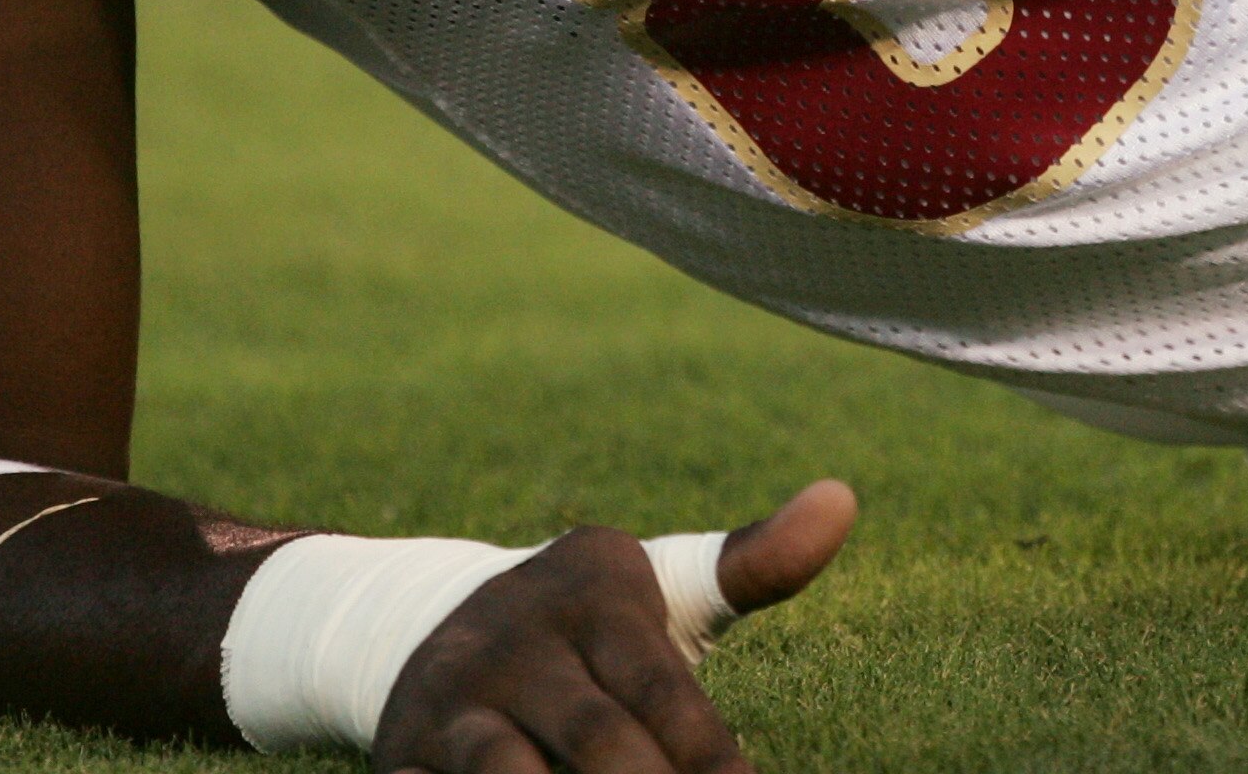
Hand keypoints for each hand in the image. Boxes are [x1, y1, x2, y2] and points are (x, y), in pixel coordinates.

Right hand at [371, 482, 857, 773]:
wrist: (427, 619)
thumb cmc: (587, 621)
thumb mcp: (662, 585)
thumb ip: (752, 563)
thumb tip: (844, 500)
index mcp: (591, 597)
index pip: (660, 686)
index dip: (706, 751)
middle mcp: (515, 643)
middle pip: (595, 737)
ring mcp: (453, 701)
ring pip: (504, 772)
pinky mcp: (403, 755)